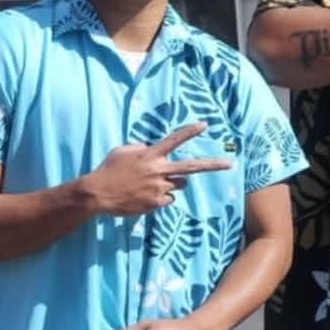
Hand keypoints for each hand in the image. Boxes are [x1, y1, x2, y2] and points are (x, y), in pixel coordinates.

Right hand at [85, 122, 231, 215]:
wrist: (98, 194)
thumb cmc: (109, 170)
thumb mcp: (122, 151)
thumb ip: (141, 148)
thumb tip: (151, 149)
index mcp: (150, 156)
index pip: (174, 140)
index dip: (189, 132)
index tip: (205, 125)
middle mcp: (159, 171)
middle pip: (191, 168)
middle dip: (212, 166)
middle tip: (230, 164)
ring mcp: (160, 189)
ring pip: (179, 184)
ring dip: (172, 182)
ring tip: (150, 183)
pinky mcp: (157, 203)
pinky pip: (168, 198)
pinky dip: (161, 196)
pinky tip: (144, 194)